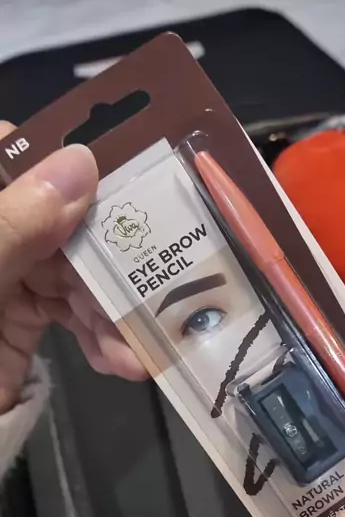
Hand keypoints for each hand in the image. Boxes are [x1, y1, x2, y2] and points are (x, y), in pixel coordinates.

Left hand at [0, 120, 146, 412]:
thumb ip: (16, 223)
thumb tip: (82, 162)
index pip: (15, 154)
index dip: (68, 158)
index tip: (126, 173)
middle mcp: (0, 235)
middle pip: (63, 219)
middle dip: (110, 255)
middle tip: (158, 276)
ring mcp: (9, 275)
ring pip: (77, 272)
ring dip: (114, 310)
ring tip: (139, 346)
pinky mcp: (23, 321)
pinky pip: (74, 316)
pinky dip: (103, 338)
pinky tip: (123, 361)